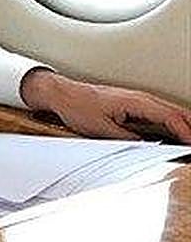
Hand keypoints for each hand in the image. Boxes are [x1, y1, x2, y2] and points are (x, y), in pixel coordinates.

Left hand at [20, 69, 190, 141]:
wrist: (63, 95)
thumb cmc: (78, 108)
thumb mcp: (102, 130)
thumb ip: (128, 140)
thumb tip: (148, 147)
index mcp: (137, 102)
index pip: (171, 118)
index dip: (186, 133)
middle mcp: (141, 98)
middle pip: (177, 113)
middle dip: (190, 129)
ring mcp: (138, 99)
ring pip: (171, 112)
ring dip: (184, 125)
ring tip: (189, 142)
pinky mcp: (133, 103)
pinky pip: (161, 112)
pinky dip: (173, 122)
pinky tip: (176, 133)